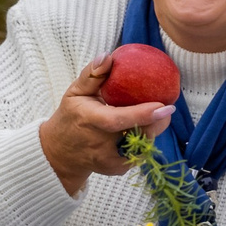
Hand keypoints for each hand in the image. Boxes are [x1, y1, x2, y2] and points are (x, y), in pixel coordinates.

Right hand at [38, 56, 174, 198]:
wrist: (60, 154)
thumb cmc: (71, 117)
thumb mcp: (75, 92)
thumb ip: (92, 74)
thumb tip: (108, 56)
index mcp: (90, 121)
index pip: (119, 120)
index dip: (143, 114)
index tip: (164, 106)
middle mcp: (100, 144)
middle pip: (139, 135)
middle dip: (157, 121)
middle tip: (166, 106)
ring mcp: (110, 160)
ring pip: (143, 145)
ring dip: (151, 129)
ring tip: (152, 115)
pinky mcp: (117, 170)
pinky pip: (140, 153)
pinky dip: (143, 140)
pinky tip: (141, 130)